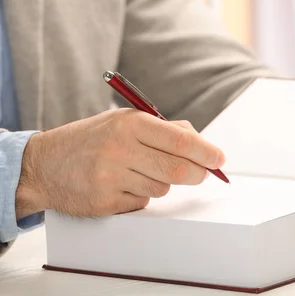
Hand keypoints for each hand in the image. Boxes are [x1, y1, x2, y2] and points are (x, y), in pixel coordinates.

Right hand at [15, 109, 224, 218]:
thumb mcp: (124, 121)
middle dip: (198, 174)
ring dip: (161, 183)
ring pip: (161, 188)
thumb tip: (201, 141)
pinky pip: (142, 203)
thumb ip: (163, 128)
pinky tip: (122, 184)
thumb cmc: (92, 139)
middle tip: (204, 174)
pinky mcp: (104, 202)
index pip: (180, 140)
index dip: (206, 152)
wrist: (43, 165)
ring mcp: (111, 177)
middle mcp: (120, 149)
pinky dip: (141, 196)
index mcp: (129, 123)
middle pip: (177, 170)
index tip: (220, 159)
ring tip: (139, 171)